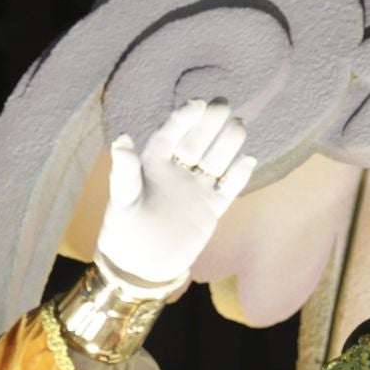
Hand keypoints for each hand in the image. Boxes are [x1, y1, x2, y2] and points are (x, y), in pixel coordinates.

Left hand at [96, 98, 254, 290]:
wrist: (141, 266)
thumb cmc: (123, 232)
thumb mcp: (122, 202)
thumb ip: (124, 173)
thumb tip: (120, 139)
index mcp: (153, 166)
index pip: (170, 135)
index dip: (183, 119)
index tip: (196, 104)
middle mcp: (176, 172)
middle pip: (197, 142)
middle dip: (210, 123)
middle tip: (223, 103)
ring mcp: (195, 189)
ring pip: (215, 160)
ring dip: (227, 143)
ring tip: (239, 125)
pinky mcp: (211, 209)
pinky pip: (228, 187)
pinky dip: (238, 175)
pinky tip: (248, 160)